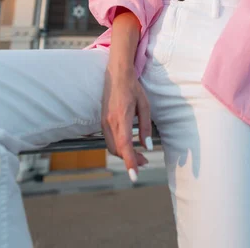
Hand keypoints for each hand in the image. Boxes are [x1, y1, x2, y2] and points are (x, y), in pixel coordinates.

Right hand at [101, 65, 152, 181]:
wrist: (116, 74)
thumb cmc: (133, 87)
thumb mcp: (145, 105)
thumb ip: (145, 127)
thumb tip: (147, 147)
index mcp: (122, 116)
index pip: (124, 145)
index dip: (130, 162)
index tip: (134, 176)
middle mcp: (110, 121)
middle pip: (118, 150)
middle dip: (130, 160)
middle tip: (145, 162)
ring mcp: (104, 121)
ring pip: (112, 147)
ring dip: (124, 155)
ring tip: (139, 156)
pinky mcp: (102, 121)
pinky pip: (109, 140)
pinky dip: (119, 147)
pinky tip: (129, 146)